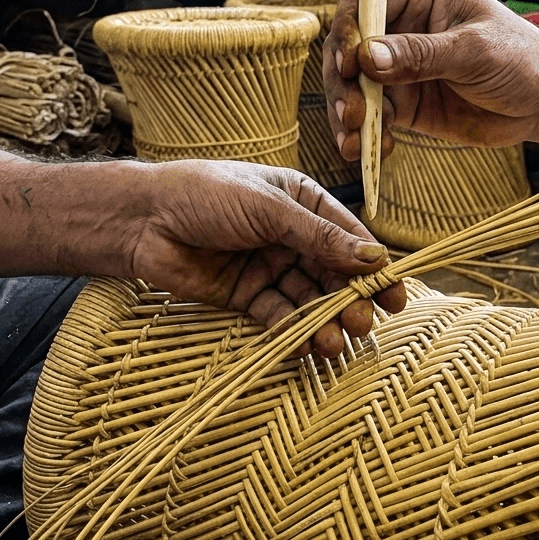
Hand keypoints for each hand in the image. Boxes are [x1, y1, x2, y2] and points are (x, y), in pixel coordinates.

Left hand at [126, 159, 405, 357]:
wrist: (143, 219)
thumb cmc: (205, 194)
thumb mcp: (268, 208)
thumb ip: (319, 236)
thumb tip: (374, 259)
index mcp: (301, 201)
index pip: (348, 236)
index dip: (373, 266)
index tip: (395, 294)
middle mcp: (290, 234)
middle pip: (332, 273)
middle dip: (350, 300)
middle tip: (363, 324)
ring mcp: (268, 266)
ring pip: (308, 298)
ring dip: (325, 320)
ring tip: (334, 341)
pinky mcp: (245, 295)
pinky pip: (278, 315)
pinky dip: (294, 331)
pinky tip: (307, 344)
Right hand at [323, 0, 538, 157]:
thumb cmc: (521, 58)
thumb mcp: (475, 51)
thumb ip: (422, 54)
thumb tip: (368, 57)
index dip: (348, 26)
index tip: (348, 60)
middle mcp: (400, 27)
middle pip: (348, 46)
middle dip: (343, 80)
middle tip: (352, 112)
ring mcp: (397, 67)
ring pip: (353, 86)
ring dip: (347, 112)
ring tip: (353, 138)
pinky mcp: (402, 102)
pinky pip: (372, 117)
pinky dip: (364, 135)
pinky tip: (367, 151)